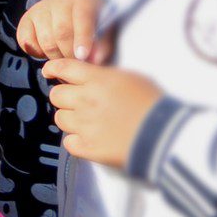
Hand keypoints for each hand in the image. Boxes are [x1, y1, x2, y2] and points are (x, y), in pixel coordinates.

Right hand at [18, 0, 111, 62]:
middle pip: (61, 33)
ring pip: (45, 40)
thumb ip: (103, 45)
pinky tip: (46, 52)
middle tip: (77, 63)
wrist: (72, 4)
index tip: (82, 56)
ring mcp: (40, 9)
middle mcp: (59, 2)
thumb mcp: (106, 28)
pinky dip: (35, 52)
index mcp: (82, 1)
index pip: (82, 19)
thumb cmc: (92, 20)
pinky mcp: (26, 18)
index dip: (82, 39)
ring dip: (55, 56)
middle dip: (70, 54)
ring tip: (64, 57)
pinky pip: (26, 41)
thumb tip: (95, 61)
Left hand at [44, 59, 162, 167]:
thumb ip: (104, 74)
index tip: (49, 72)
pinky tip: (89, 139)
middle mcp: (86, 100)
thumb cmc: (154, 105)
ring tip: (87, 122)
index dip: (52, 69)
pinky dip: (76, 142)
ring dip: (70, 120)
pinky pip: (69, 143)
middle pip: (56, 95)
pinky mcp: (89, 148)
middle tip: (77, 103)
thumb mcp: (131, 78)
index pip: (63, 68)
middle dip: (65, 98)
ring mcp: (85, 125)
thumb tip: (88, 74)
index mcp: (97, 80)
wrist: (167, 135)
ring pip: (60, 119)